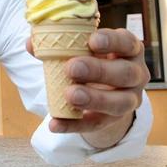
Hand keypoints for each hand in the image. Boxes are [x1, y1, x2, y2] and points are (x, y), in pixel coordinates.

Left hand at [28, 28, 149, 146]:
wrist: (101, 87)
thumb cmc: (90, 58)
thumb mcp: (80, 49)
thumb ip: (57, 44)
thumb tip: (31, 43)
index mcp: (128, 49)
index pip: (127, 43)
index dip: (112, 41)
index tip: (91, 41)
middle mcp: (135, 74)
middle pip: (125, 73)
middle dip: (98, 70)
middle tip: (72, 68)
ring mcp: (128, 99)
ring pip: (119, 103)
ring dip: (94, 99)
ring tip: (70, 94)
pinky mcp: (113, 120)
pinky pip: (96, 124)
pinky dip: (74, 125)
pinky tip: (54, 124)